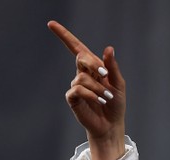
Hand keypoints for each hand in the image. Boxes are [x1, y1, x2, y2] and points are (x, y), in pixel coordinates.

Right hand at [47, 20, 126, 159]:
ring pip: (82, 77)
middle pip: (81, 57)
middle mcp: (82, 74)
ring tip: (106, 98)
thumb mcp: (119, 84)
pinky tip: (99, 101)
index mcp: (93, 67)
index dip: (64, 36)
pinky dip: (90, 94)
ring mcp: (76, 86)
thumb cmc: (115, 104)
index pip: (76, 48)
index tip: (50, 23)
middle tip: (105, 75)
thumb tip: (109, 49)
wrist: (111, 125)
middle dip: (93, 64)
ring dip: (97, 88)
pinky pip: (77, 89)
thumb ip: (113, 67)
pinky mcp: (73, 98)